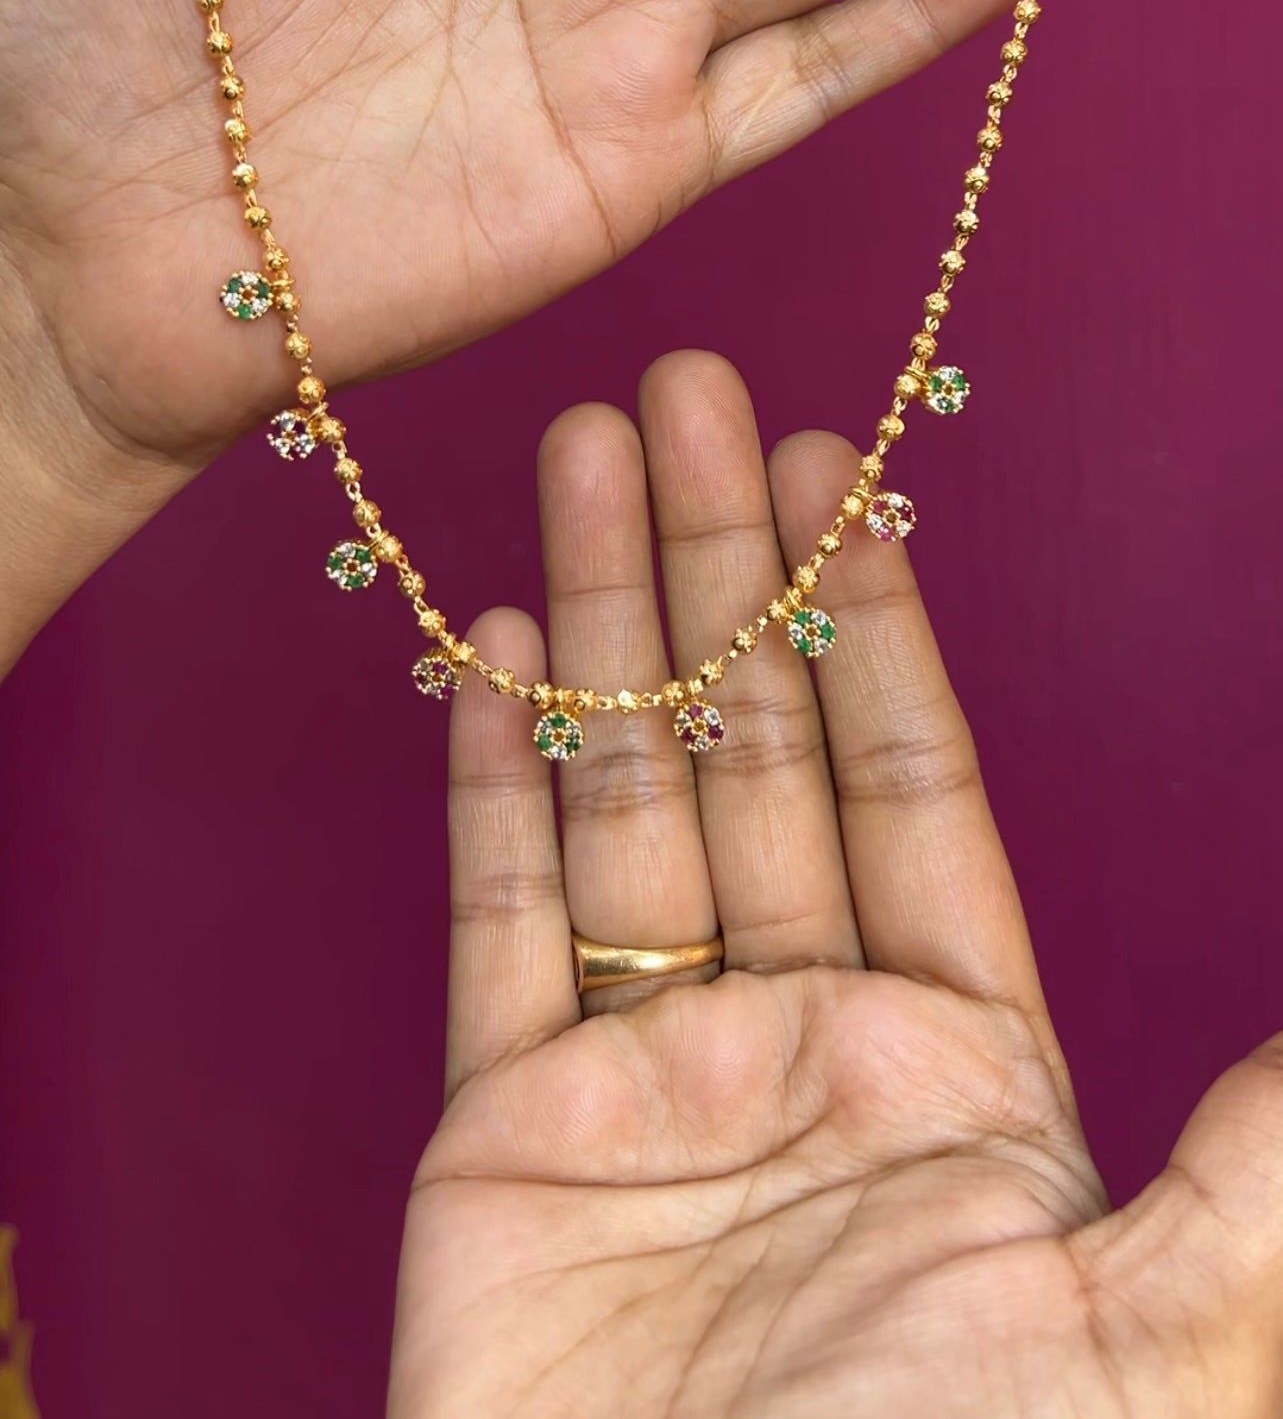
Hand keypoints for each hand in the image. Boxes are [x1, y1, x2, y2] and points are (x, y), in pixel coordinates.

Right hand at [390, 352, 1282, 1417]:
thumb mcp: (1154, 1345)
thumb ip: (1253, 1172)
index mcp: (964, 1075)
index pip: (917, 786)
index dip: (882, 620)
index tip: (845, 474)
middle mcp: (811, 1051)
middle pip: (763, 748)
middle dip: (730, 569)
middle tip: (691, 393)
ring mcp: (656, 1083)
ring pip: (631, 793)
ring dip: (611, 624)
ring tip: (588, 453)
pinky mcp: (512, 1137)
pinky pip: (502, 918)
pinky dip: (492, 777)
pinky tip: (492, 644)